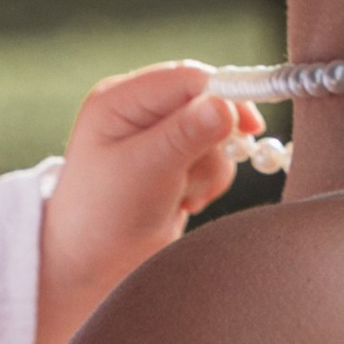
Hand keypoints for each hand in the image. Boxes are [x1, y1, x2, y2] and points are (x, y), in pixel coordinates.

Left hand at [32, 62, 261, 343]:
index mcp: (120, 99)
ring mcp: (160, 137)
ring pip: (216, 134)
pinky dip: (208, 182)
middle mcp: (140, 111)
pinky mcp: (175, 162)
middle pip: (207, 101)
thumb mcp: (144, 171)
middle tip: (200, 171)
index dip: (223, 94)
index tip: (249, 125)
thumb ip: (185, 135)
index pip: (186, 78)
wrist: (95, 265)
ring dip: (208, 168)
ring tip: (178, 195)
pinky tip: (182, 201)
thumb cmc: (104, 215)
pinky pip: (214, 158)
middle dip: (213, 139)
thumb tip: (225, 105)